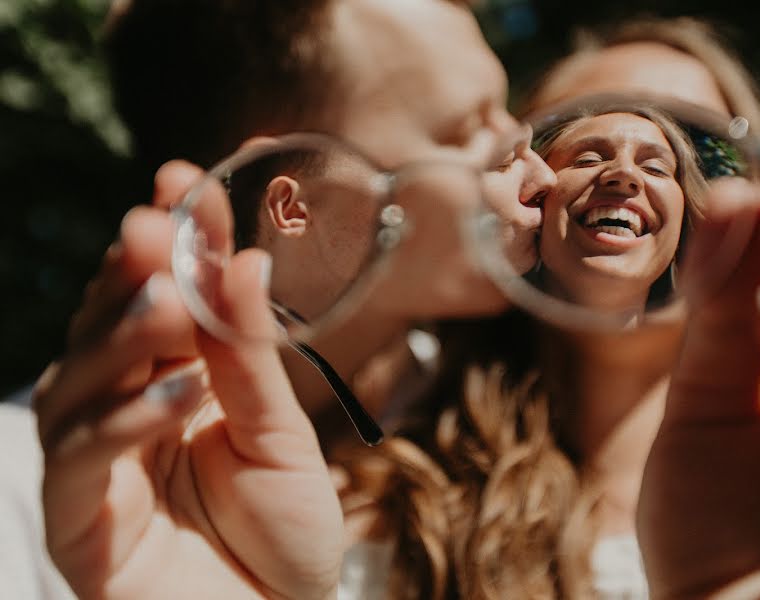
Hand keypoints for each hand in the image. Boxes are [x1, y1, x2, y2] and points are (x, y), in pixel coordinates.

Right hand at [34, 161, 343, 599]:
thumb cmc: (280, 531)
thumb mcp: (278, 434)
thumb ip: (250, 358)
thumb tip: (243, 261)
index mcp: (175, 376)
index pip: (164, 291)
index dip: (173, 237)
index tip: (184, 179)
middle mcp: (126, 404)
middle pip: (110, 320)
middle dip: (136, 270)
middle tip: (160, 226)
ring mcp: (96, 456)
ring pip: (82, 375)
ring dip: (125, 333)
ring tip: (172, 300)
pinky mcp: (78, 514)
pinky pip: (83, 453)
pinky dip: (128, 416)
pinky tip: (179, 390)